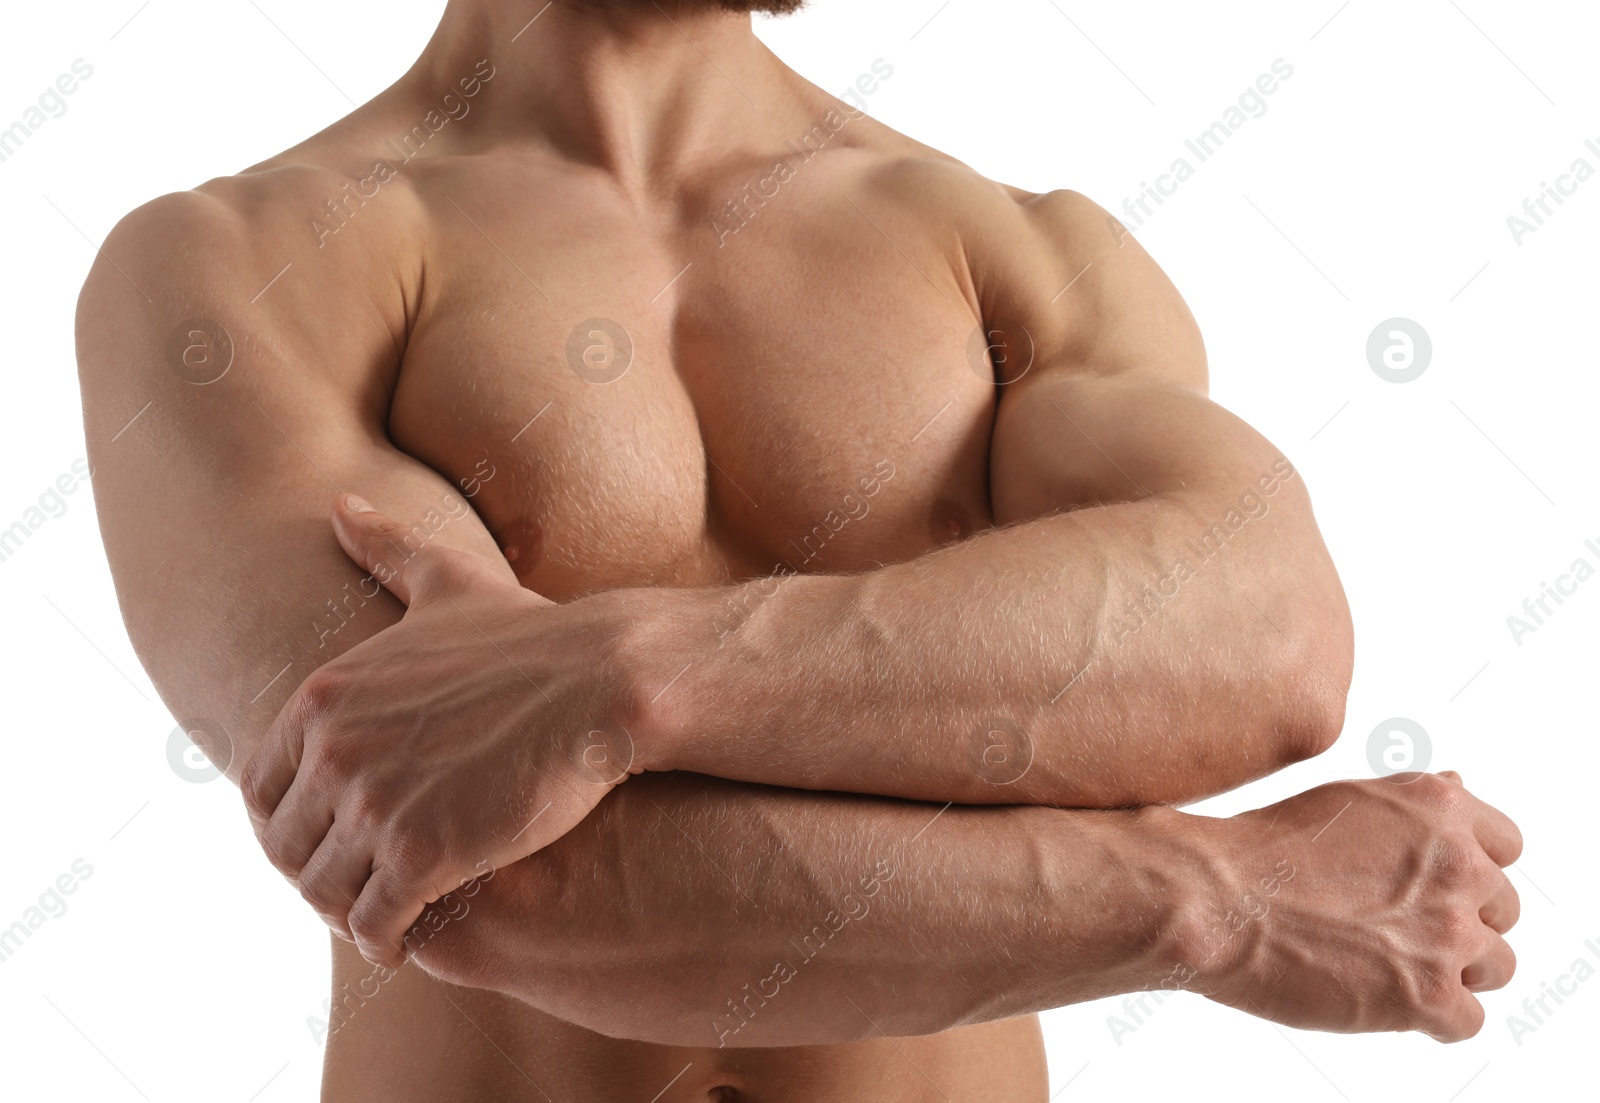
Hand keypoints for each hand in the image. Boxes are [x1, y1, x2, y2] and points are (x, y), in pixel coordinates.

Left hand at [242, 494, 650, 966]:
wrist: (604, 685)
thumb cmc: (536, 639)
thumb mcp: (449, 586)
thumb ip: (386, 548)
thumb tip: (339, 503)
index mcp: (322, 698)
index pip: (261, 791)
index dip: (292, 823)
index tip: (335, 837)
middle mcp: (332, 752)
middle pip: (286, 849)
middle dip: (317, 873)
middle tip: (359, 885)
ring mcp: (373, 805)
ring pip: (324, 894)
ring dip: (347, 913)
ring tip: (382, 917)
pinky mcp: (422, 854)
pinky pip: (374, 924)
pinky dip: (384, 939)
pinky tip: (410, 934)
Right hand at [1186, 771, 1520, 1040]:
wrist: (1213, 898)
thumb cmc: (1262, 849)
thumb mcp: (1346, 799)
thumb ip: (1413, 805)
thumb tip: (1461, 788)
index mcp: (1439, 809)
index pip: (1506, 847)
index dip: (1470, 870)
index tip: (1436, 886)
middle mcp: (1457, 866)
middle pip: (1503, 909)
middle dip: (1460, 921)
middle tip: (1398, 930)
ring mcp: (1448, 933)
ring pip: (1497, 967)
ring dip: (1454, 971)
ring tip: (1392, 967)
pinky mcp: (1429, 994)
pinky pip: (1468, 1021)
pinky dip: (1432, 1019)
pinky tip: (1389, 1002)